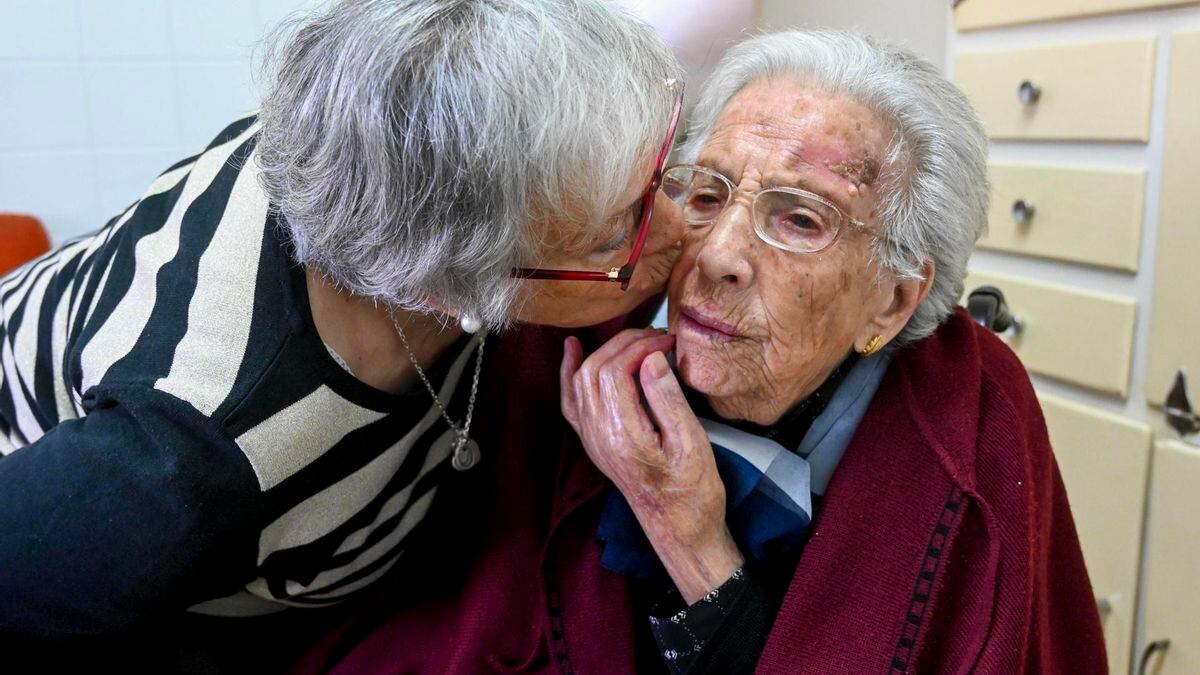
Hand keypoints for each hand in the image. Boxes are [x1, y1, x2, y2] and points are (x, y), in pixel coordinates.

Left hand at [560, 328, 742, 602]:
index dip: (640, 346)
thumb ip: (667, 398)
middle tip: (658, 337)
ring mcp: (591, 439)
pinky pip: (572, 400)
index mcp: (622, 434)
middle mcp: (598, 435)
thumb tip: (649, 358)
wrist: (679, 526)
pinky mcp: (593, 441)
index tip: (668, 341)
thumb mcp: (691, 442)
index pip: (616, 370)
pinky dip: (571, 372)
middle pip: (595, 369)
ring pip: (581, 379)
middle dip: (625, 343)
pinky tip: (573, 350)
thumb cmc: (692, 489)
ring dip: (606, 351)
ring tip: (637, 340)